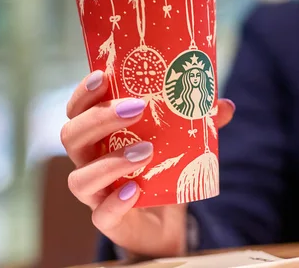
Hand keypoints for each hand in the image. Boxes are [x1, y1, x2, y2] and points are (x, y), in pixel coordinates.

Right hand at [61, 70, 234, 256]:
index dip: (83, 94)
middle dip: (99, 118)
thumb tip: (225, 105)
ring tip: (145, 151)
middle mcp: (90, 163)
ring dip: (110, 162)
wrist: (167, 223)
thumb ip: (200, 123)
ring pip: (80, 179)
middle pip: (72, 137)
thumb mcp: (181, 143)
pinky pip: (101, 216)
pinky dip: (116, 202)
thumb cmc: (164, 172)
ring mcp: (96, 194)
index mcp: (100, 138)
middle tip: (136, 107)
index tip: (102, 75)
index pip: (77, 111)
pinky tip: (135, 191)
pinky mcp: (109, 222)